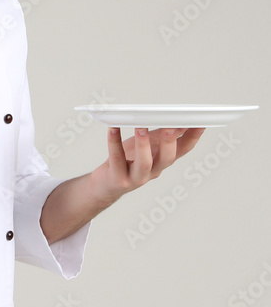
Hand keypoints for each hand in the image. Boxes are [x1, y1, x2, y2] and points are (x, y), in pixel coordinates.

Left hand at [88, 126, 205, 205]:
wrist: (106, 186)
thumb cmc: (127, 163)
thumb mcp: (147, 147)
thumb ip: (161, 136)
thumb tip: (177, 120)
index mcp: (162, 162)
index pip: (182, 151)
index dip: (192, 138)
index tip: (200, 123)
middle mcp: (152, 171)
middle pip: (167, 159)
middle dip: (170, 143)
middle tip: (171, 127)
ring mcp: (135, 177)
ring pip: (144, 163)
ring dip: (143, 144)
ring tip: (140, 127)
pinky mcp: (118, 178)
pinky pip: (117, 158)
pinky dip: (114, 142)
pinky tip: (113, 128)